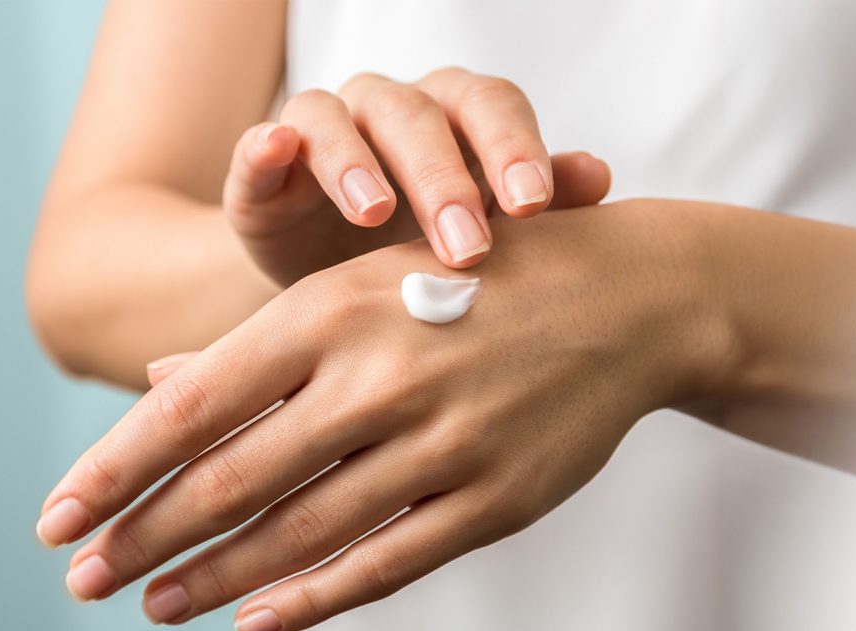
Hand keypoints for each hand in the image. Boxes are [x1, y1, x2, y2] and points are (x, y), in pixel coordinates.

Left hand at [36, 200, 724, 630]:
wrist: (626, 297)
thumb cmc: (468, 281)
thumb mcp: (359, 282)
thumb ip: (257, 342)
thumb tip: (155, 383)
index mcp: (329, 310)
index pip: (191, 406)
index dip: (114, 469)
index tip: (55, 517)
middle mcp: (377, 377)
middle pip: (230, 479)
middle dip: (143, 536)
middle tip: (81, 577)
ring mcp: (441, 443)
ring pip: (299, 533)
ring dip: (214, 578)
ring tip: (152, 604)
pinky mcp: (494, 498)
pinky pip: (386, 562)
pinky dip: (313, 599)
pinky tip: (256, 621)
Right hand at [223, 67, 611, 285]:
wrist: (332, 298)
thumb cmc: (422, 258)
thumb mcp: (483, 237)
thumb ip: (537, 205)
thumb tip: (598, 178)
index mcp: (452, 118)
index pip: (489, 107)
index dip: (511, 145)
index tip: (533, 204)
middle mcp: (387, 111)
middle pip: (416, 114)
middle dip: (442, 178)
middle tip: (466, 247)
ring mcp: (321, 132)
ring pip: (335, 117)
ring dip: (355, 160)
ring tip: (374, 213)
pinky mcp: (261, 169)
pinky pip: (258, 143)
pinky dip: (264, 145)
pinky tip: (276, 150)